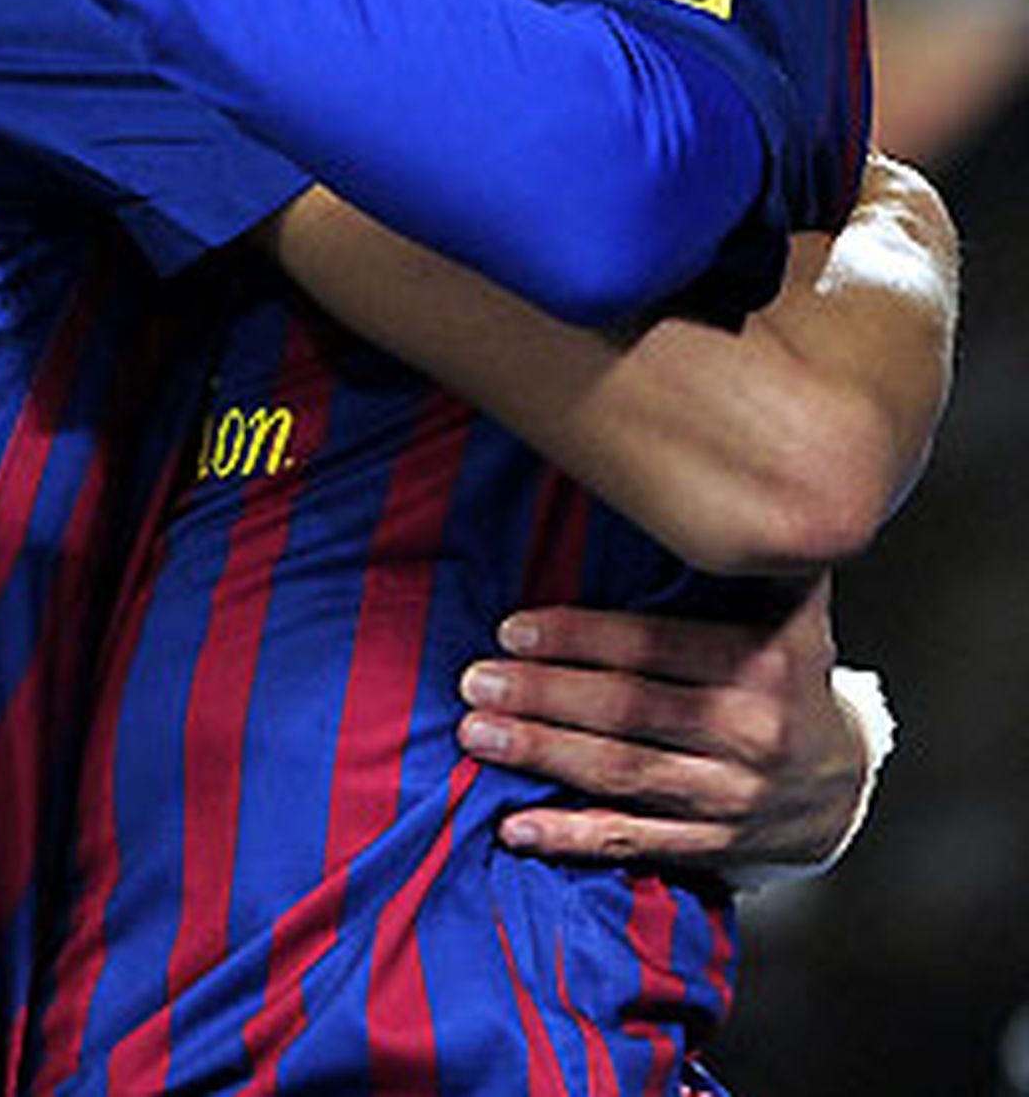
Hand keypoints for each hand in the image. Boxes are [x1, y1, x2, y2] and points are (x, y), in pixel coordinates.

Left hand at [458, 577, 868, 870]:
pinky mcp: (709, 847)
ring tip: (477, 733)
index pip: (655, 647)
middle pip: (628, 711)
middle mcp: (748, 733)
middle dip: (544, 694)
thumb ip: (758, 556)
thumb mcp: (795, 612)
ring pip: (621, 774)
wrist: (842, 787)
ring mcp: (728, 798)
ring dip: (542, 754)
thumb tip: (734, 469)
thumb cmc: (792, 679)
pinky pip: (633, 842)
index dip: (580, 638)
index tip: (513, 628)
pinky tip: (516, 827)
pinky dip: (572, 839)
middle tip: (475, 680)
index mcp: (763, 665)